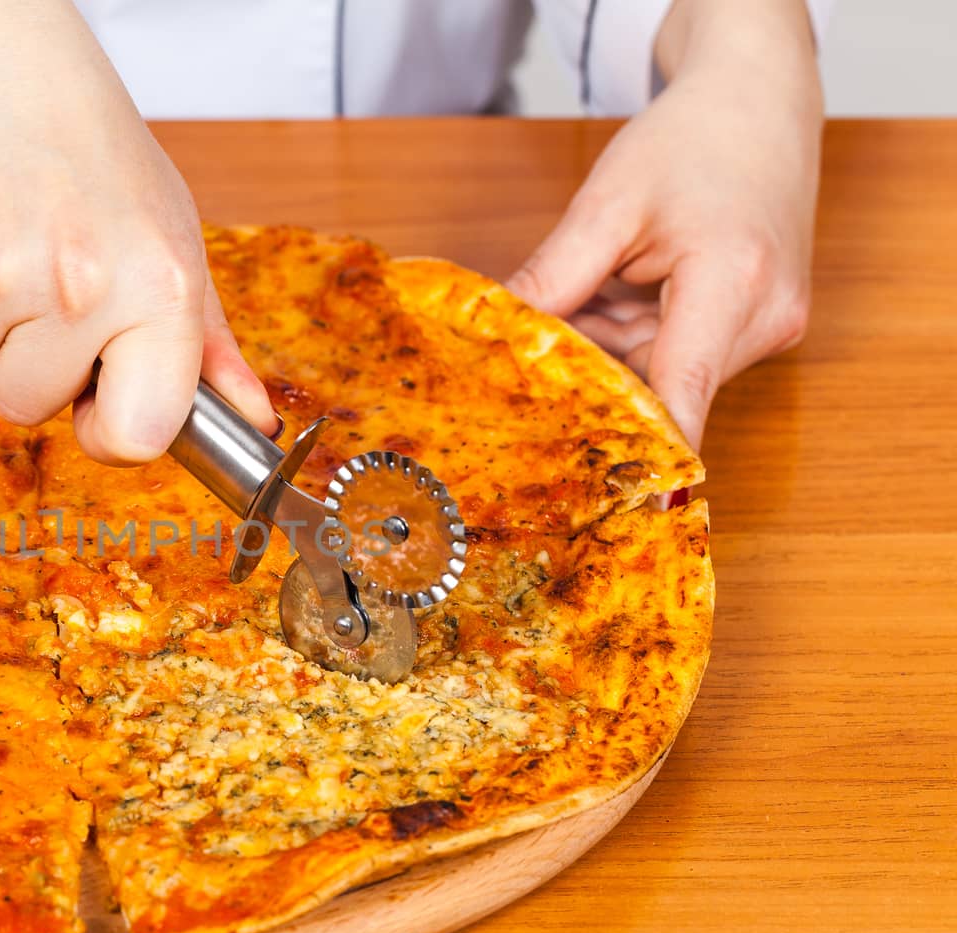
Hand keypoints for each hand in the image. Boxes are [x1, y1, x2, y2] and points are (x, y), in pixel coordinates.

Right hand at [0, 2, 274, 464]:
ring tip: (6, 249)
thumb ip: (208, 344)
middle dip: (29, 365)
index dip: (112, 431)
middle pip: (27, 408)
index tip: (102, 395)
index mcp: (158, 287)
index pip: (137, 437)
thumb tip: (254, 422)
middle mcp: (82, 285)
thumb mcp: (173, 238)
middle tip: (46, 289)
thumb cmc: (95, 154)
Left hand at [506, 0, 823, 449]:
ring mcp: (766, 325)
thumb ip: (554, 277)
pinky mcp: (755, 325)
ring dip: (605, 351)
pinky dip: (630, 335)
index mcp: (733, 282)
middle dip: (586, 378)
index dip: (639, 456)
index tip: (600, 504)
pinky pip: (675, 352)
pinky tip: (606, 300)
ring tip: (572, 305)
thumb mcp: (609, 203)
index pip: (682, 395)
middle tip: (517, 368)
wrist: (760, 99)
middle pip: (658, 384)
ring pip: (660, 371)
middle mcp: (763, 318)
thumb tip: (495, 335)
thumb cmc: (693, 138)